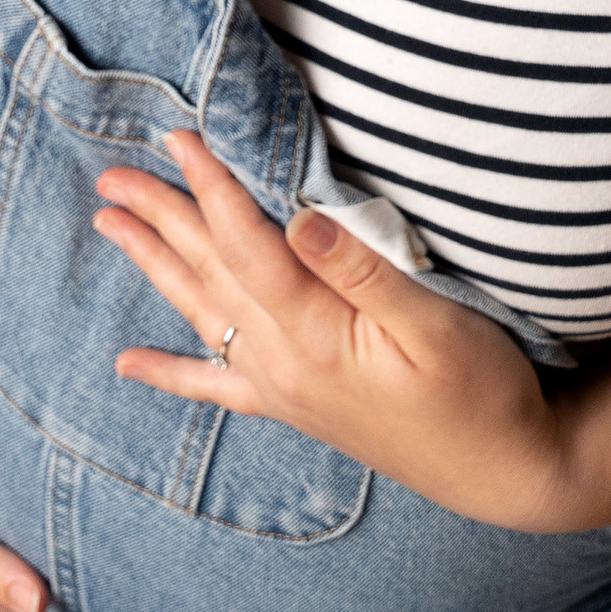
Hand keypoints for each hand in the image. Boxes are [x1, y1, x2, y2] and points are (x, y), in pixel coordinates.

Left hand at [93, 133, 582, 532]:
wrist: (500, 474)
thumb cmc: (482, 393)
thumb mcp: (438, 326)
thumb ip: (365, 271)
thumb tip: (300, 218)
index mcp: (316, 334)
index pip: (247, 243)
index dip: (212, 185)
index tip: (179, 137)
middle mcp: (283, 362)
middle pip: (208, 271)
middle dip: (161, 215)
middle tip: (112, 174)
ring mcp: (283, 388)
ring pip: (202, 311)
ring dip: (155, 265)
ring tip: (110, 224)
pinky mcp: (294, 408)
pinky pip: (216, 388)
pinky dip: (170, 374)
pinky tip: (128, 365)